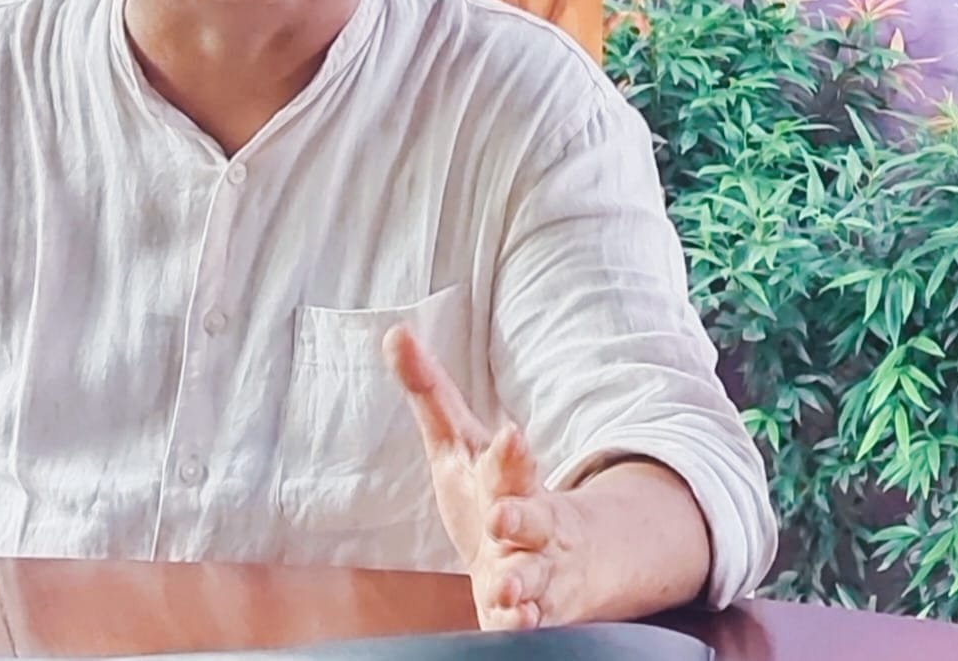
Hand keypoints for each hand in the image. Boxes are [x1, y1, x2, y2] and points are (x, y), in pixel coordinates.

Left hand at [385, 325, 588, 630]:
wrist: (563, 556)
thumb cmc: (498, 490)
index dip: (511, 453)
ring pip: (534, 575)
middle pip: (529, 518)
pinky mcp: (535, 611)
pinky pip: (533, 622)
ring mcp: (536, 569)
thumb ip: (430, 392)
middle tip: (500, 516)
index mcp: (510, 479)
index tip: (510, 436)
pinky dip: (523, 623)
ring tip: (505, 586)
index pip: (512, 463)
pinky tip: (514, 623)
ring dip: (520, 580)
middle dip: (517, 516)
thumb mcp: (461, 441)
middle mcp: (530, 524)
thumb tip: (394, 333)